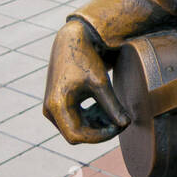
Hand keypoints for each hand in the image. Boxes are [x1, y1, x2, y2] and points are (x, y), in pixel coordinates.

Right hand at [43, 19, 129, 144]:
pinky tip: (105, 107)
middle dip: (99, 131)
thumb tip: (126, 124)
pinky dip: (91, 117)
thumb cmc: (85, 58)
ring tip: (115, 112)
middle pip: (76, 134)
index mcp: (57, 105)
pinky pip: (75, 120)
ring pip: (76, 128)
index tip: (119, 127)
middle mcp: (50, 110)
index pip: (77, 136)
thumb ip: (113, 106)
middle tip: (121, 121)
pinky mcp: (58, 104)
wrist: (72, 39)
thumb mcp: (101, 83)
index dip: (99, 136)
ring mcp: (52, 108)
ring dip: (96, 124)